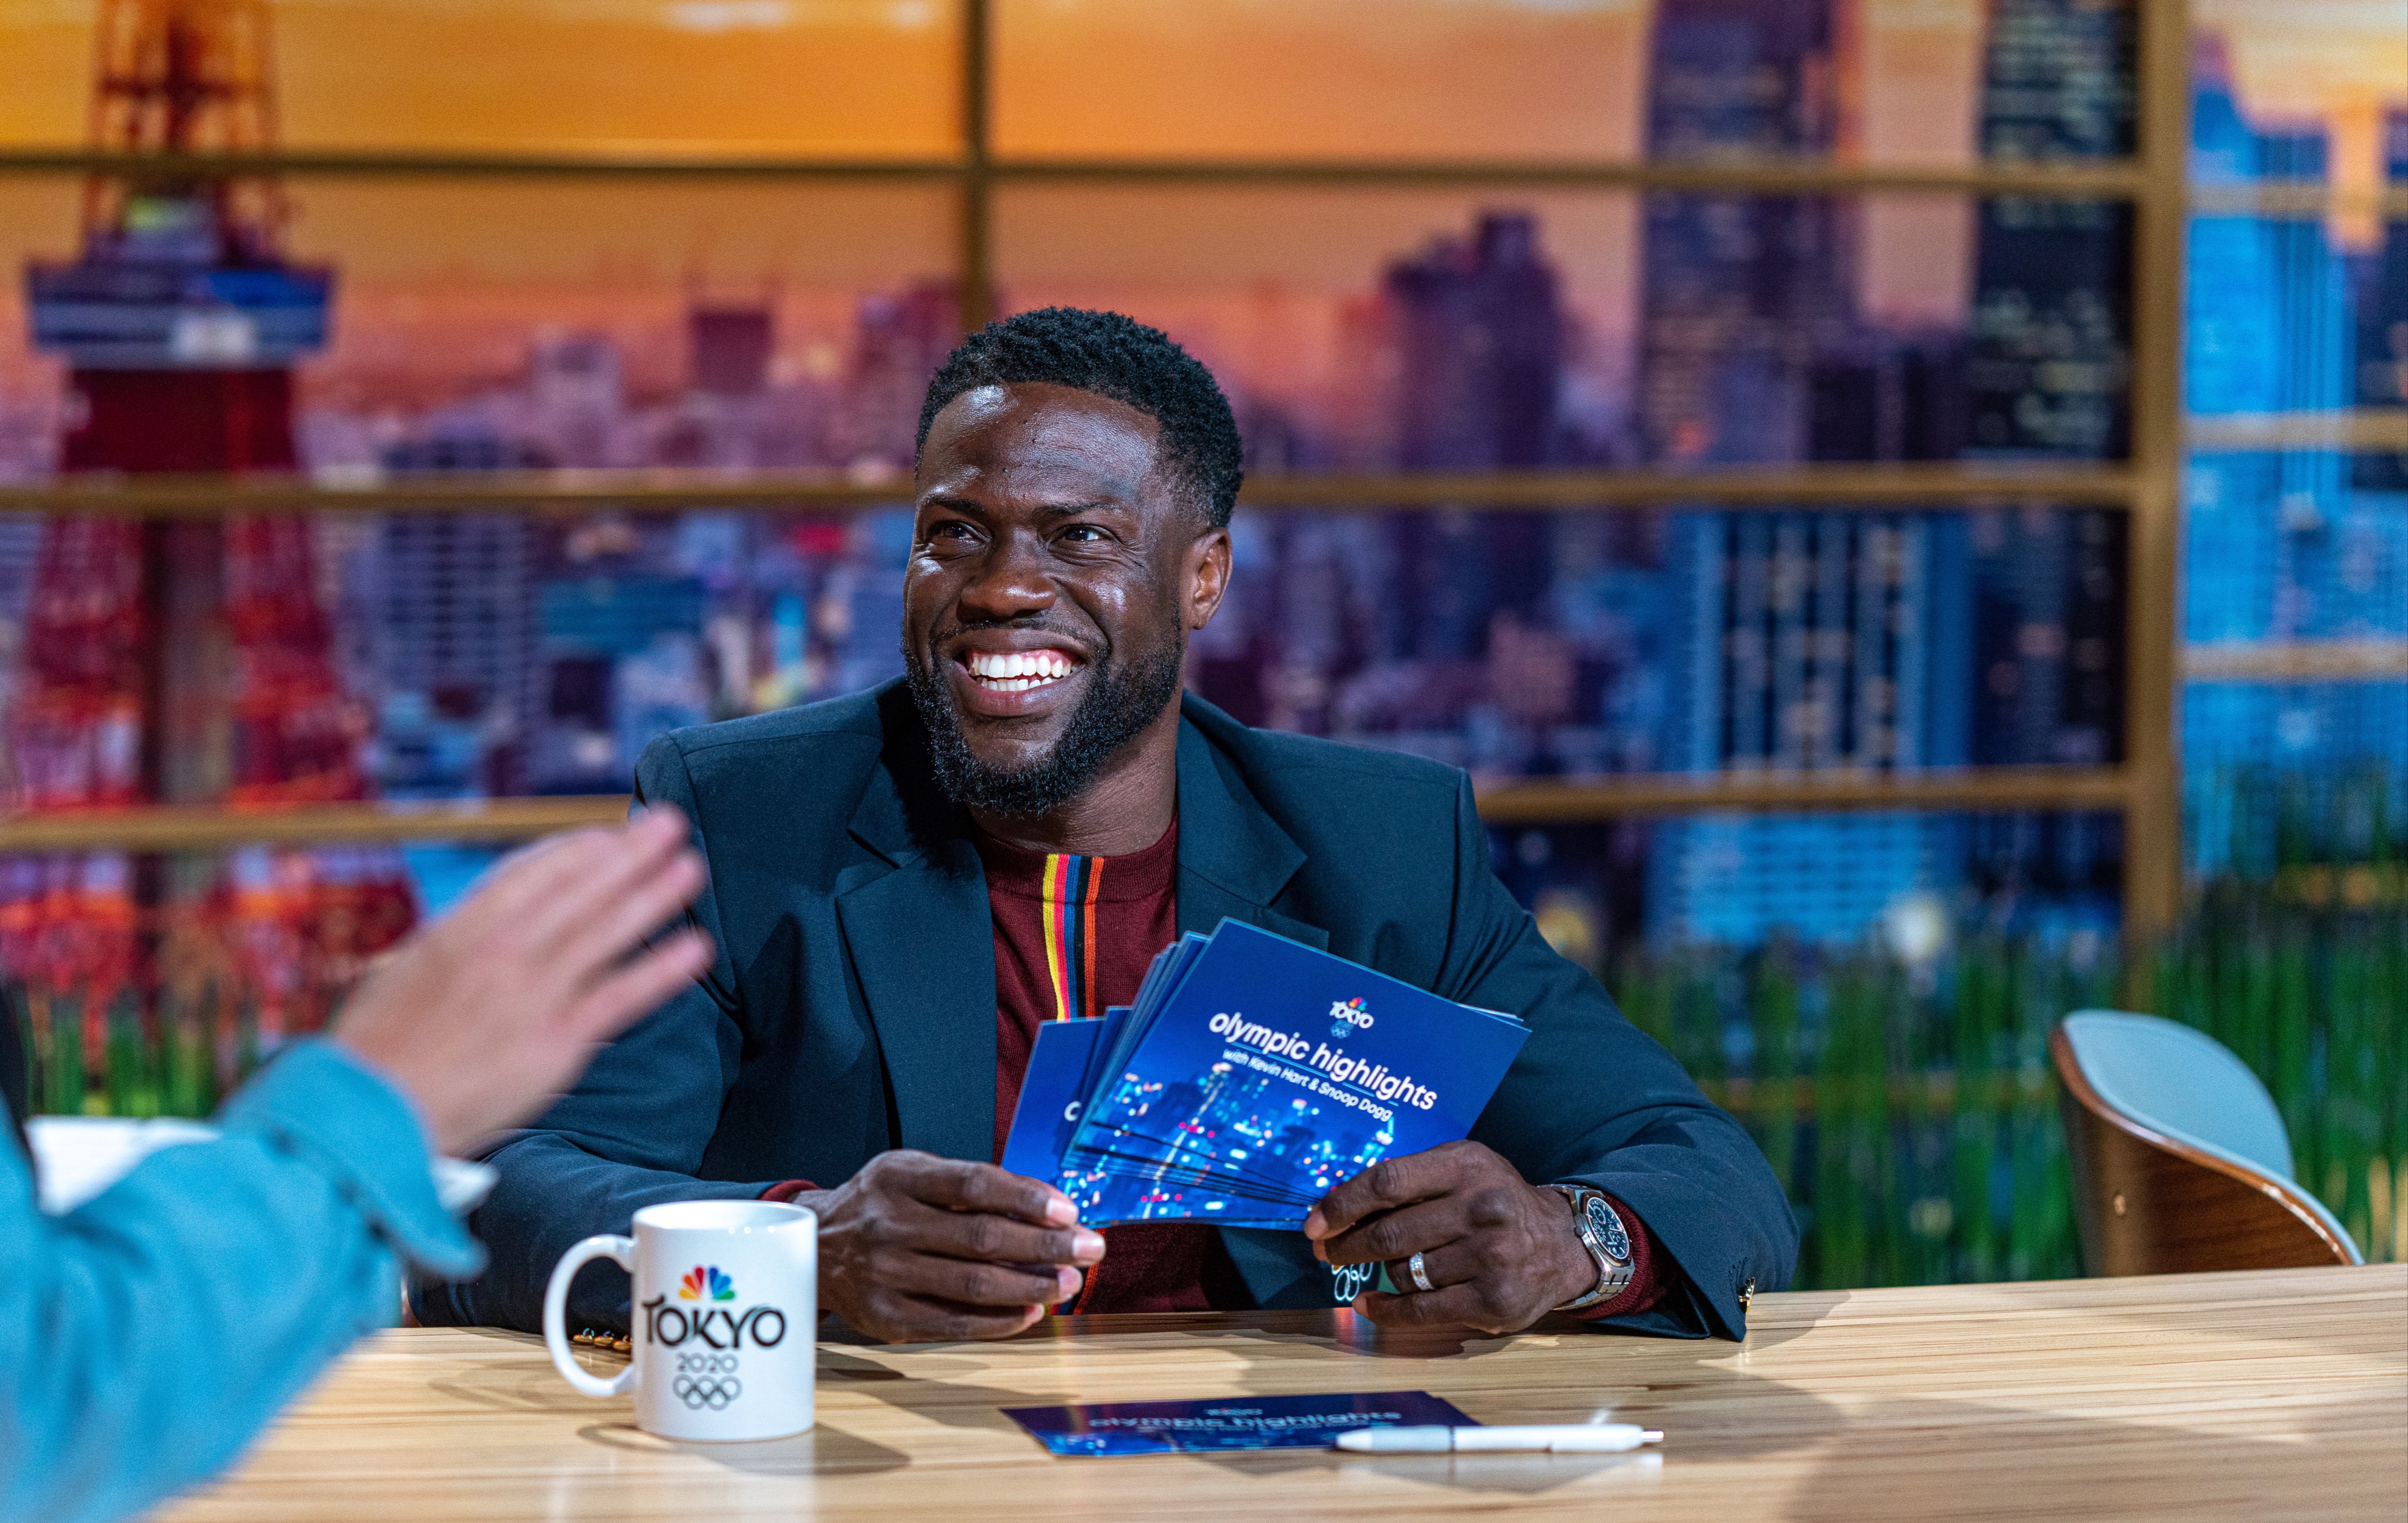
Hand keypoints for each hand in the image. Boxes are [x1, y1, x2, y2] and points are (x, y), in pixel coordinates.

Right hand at [333, 807, 713, 1156]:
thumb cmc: (376, 1051)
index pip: (531, 873)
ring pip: (606, 932)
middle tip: (669, 823)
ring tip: (691, 866)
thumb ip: (452, 943)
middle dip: (628, 853)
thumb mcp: (403, 973)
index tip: (608, 832)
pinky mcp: (556, 1042)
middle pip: (579, 890)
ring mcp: (533, 995)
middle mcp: (503, 952)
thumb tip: (479, 919)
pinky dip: (661, 971)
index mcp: (461, 931)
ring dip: (653, 895)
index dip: (577, 849)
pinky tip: (696, 947)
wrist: (369, 1114)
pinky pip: (621, 998)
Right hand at [793, 1151, 1107, 1342]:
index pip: (974, 1185)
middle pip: (982, 1238)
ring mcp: (885, 1274)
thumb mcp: (915, 1173)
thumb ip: (971, 1185)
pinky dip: (997, 1322)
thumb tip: (1047, 1206)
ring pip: (972, 1285)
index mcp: (900, 1178)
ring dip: (1030, 1286)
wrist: (813, 1247)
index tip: (1069, 1210)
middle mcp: (889, 1225)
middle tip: (1090, 1250)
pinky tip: (1029, 1313)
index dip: (1026, 1198)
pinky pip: (951, 1324)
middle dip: (1046, 1246)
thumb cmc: (882, 1203)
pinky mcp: (885, 1316)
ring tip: (1069, 1284)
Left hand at [1303, 1140, 1595, 1334]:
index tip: (1313, 1222)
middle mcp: (1481, 1209)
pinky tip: (1368, 1304)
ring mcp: (1489, 1258)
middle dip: (1347, 1244)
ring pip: (1404, 1272)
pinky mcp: (1493, 1301)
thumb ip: (1410, 1180)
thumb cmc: (1496, 1202)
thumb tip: (1338, 1206)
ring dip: (1385, 1273)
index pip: (1388, 1182)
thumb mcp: (1462, 1170)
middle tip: (1324, 1251)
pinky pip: (1420, 1310)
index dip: (1343, 1203)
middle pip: (1390, 1232)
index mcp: (1466, 1166)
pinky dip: (1386, 1310)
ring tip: (1388, 1268)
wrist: (1562, 1243)